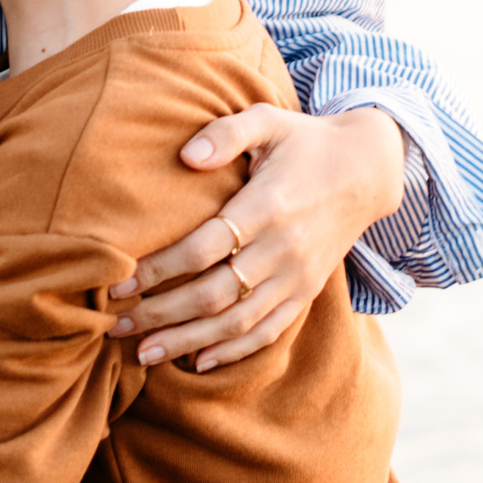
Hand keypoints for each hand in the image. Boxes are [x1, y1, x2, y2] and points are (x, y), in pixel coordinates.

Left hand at [109, 105, 402, 371]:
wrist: (367, 170)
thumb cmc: (304, 141)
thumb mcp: (267, 121)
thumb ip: (225, 133)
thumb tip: (186, 156)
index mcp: (267, 207)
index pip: (203, 249)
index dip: (158, 270)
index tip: (117, 282)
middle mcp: (283, 250)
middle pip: (214, 295)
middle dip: (161, 315)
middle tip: (115, 325)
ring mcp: (298, 276)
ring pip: (238, 322)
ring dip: (188, 341)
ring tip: (144, 354)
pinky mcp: (307, 292)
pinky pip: (270, 331)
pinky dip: (234, 351)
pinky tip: (198, 361)